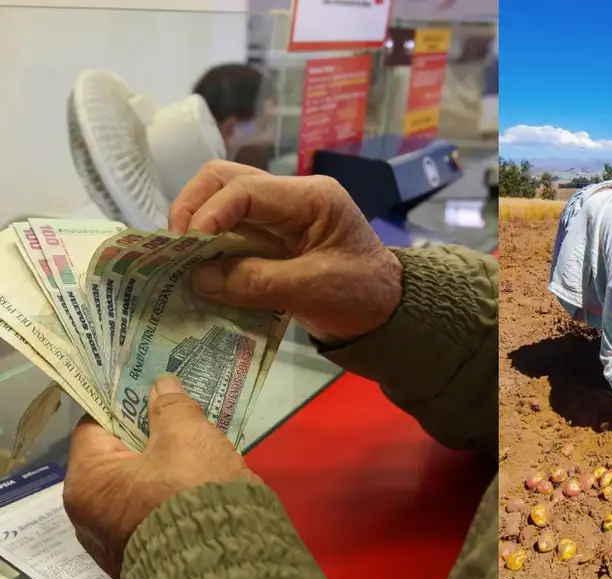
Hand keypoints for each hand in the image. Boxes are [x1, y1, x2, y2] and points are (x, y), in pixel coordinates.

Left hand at [63, 375, 256, 578]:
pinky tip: (199, 480)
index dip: (124, 402)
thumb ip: (171, 406)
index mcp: (87, 483)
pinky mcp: (145, 552)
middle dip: (149, 434)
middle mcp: (90, 516)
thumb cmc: (192, 492)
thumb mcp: (186, 436)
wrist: (224, 560)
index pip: (96, 426)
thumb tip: (161, 385)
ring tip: (195, 446)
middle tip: (179, 415)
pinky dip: (172, 492)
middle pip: (118, 457)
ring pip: (139, 485)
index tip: (150, 387)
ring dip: (164, 465)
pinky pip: (153, 510)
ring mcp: (117, 539)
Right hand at [169, 160, 402, 342]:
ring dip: (196, 227)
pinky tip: (193, 270)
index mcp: (312, 198)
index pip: (246, 188)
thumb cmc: (363, 297)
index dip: (210, 212)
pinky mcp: (271, 241)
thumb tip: (198, 278)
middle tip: (173, 248)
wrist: (388, 316)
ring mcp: (280, 217)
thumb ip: (256, 282)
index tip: (187, 245)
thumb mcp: (313, 290)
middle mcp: (292, 198)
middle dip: (193, 209)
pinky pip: (230, 233)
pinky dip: (208, 248)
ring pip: (223, 203)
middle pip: (226, 181)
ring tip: (177, 260)